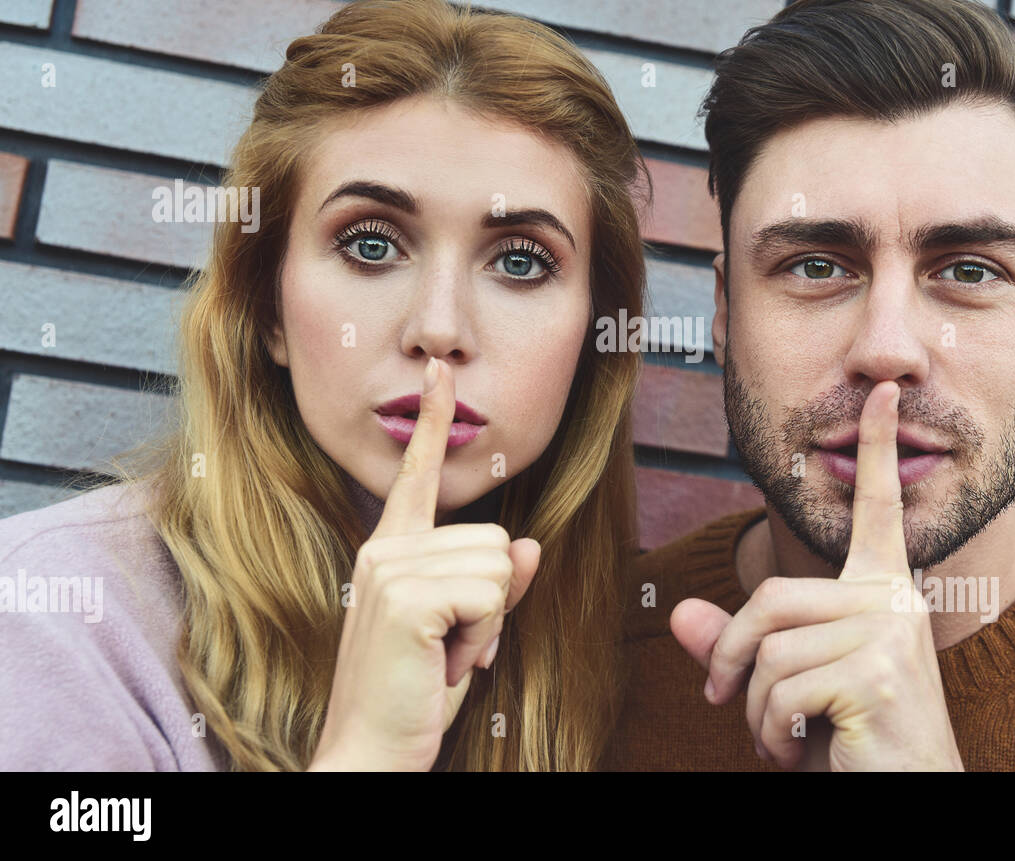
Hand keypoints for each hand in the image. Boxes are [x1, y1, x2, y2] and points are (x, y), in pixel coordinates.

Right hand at [308, 357, 540, 770]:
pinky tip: (442, 661)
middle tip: (448, 645)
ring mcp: (390, 568)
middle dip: (491, 602)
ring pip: (500, 564)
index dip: (432, 422)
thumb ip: (494, 585)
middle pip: (497, 536)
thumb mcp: (466, 632)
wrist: (371, 753)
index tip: (438, 374)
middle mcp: (384, 547)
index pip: (418, 475)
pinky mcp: (406, 595)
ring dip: (487, 622)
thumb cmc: (414, 693)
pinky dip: (483, 636)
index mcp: (390, 549)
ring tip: (442, 654)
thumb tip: (529, 544)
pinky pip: (492, 591)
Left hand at [671, 380, 962, 770]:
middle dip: (735, 660)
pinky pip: (779, 687)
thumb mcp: (789, 689)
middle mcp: (893, 600)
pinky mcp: (876, 673)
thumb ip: (740, 649)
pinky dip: (768, 732)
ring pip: (769, 650)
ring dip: (755, 710)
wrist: (908, 799)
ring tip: (785, 738)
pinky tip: (801, 751)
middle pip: (771, 598)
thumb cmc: (853, 743)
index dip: (877, 449)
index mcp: (882, 592)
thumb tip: (681, 614)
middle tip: (737, 707)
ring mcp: (889, 633)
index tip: (884, 391)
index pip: (877, 509)